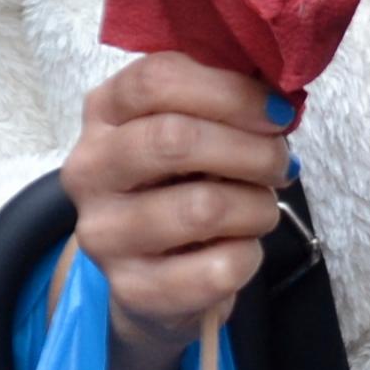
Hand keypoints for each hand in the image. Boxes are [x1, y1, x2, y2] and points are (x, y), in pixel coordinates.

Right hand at [67, 52, 290, 369]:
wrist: (153, 275)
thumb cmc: (182, 182)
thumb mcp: (192, 127)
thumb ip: (224, 102)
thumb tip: (280, 101)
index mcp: (104, 112)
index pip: (156, 80)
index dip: (230, 91)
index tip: (277, 112)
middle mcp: (89, 169)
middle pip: (174, 139)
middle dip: (250, 150)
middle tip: (280, 163)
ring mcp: (104, 234)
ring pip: (203, 207)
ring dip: (256, 206)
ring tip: (260, 209)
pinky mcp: (132, 289)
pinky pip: (217, 268)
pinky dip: (249, 256)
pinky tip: (240, 248)